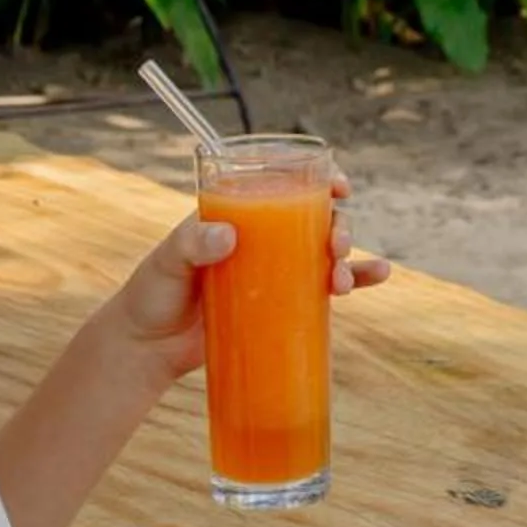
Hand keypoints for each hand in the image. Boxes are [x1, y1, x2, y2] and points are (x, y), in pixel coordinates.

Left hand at [108, 176, 387, 389]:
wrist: (147, 348)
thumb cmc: (152, 295)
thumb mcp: (167, 262)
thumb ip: (191, 244)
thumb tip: (227, 235)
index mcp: (237, 211)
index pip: (284, 183)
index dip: (318, 179)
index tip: (337, 186)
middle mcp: (261, 237)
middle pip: (314, 219)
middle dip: (337, 227)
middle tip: (334, 246)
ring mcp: (273, 272)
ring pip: (324, 253)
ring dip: (347, 259)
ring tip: (342, 280)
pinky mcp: (279, 304)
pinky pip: (322, 289)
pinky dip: (353, 281)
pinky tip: (378, 276)